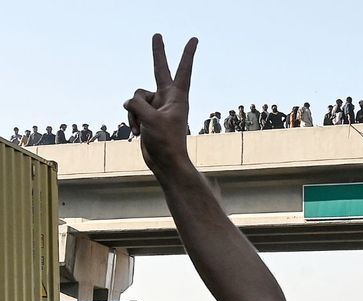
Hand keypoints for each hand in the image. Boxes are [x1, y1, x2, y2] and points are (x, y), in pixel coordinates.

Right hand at [124, 35, 197, 173]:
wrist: (166, 163)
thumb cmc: (166, 142)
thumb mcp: (150, 119)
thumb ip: (137, 103)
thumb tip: (128, 102)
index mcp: (178, 97)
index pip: (183, 70)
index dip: (187, 54)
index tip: (194, 39)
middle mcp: (168, 99)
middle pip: (159, 70)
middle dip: (158, 53)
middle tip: (157, 34)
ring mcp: (157, 106)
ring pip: (136, 97)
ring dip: (133, 112)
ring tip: (142, 127)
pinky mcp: (147, 115)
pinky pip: (131, 108)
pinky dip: (130, 119)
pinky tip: (137, 132)